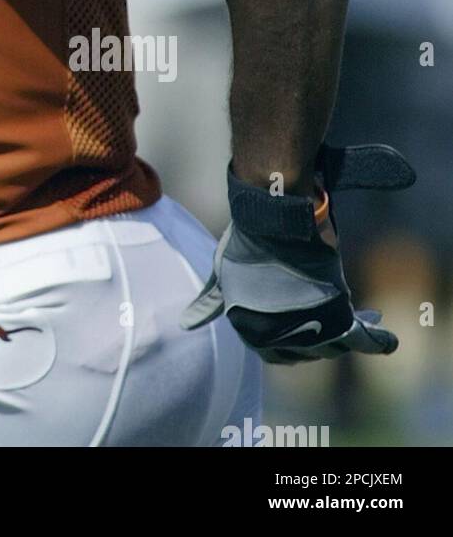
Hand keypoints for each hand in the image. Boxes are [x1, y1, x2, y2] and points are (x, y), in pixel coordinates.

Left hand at [181, 144, 415, 364]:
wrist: (272, 218)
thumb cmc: (247, 243)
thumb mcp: (224, 276)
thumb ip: (211, 303)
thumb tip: (187, 324)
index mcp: (251, 333)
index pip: (277, 355)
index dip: (291, 345)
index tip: (304, 330)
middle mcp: (280, 338)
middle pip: (311, 351)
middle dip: (320, 338)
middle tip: (330, 318)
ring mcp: (309, 329)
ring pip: (337, 346)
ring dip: (345, 335)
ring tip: (354, 314)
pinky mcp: (336, 313)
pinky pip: (364, 339)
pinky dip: (377, 340)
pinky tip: (386, 338)